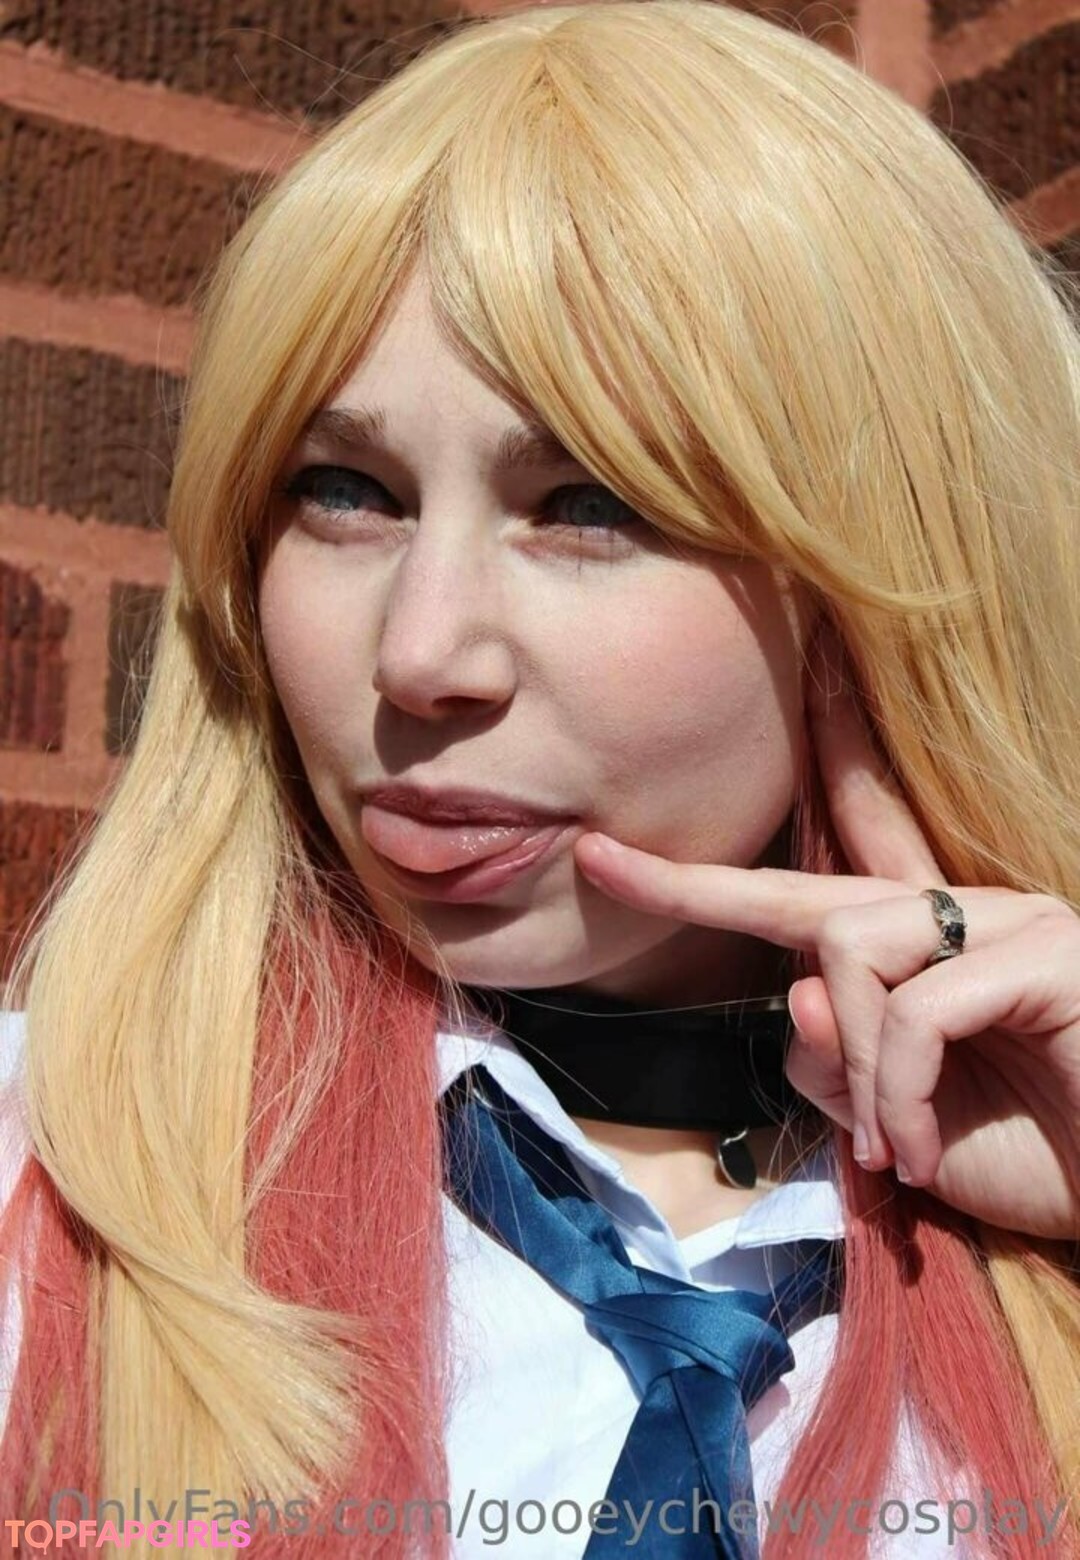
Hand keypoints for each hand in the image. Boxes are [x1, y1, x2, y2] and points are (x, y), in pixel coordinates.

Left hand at [573, 625, 1079, 1239]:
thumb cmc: (1029, 1161)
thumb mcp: (897, 1127)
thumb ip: (835, 1065)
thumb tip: (798, 991)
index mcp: (927, 948)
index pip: (818, 879)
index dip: (721, 862)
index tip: (608, 846)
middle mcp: (963, 913)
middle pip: (809, 893)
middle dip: (694, 886)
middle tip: (598, 860)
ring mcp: (1011, 921)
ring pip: (849, 946)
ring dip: (854, 1066)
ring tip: (890, 1146)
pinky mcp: (1049, 954)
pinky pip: (919, 1007)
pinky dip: (902, 1091)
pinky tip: (923, 1152)